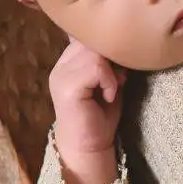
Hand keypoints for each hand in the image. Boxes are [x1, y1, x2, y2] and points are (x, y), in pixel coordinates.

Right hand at [50, 36, 126, 183]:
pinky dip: (109, 80)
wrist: (88, 147)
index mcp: (68, 62)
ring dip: (111, 70)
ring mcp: (60, 75)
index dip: (107, 46)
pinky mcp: (66, 87)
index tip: (118, 69)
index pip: (87, 36)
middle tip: (118, 79)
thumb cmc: (100, 116)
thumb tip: (122, 43)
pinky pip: (95, 67)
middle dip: (111, 57)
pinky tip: (108, 96)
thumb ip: (110, 62)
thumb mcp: (109, 82)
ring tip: (112, 88)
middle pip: (90, 40)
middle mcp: (61, 66)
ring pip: (94, 52)